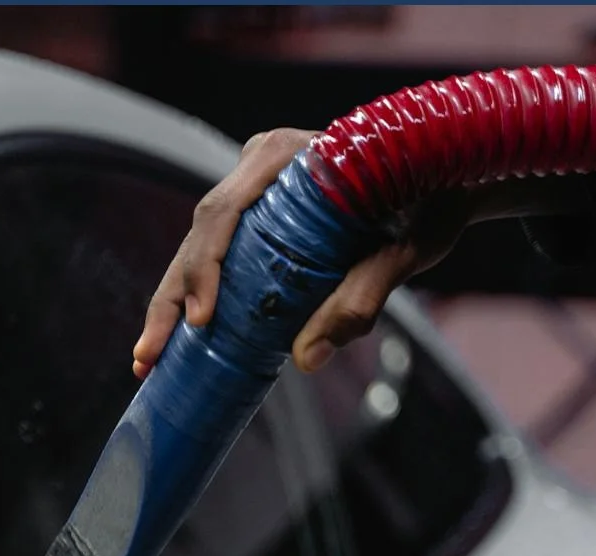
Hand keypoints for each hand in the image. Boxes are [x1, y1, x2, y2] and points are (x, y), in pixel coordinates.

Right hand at [132, 128, 484, 378]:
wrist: (447, 176)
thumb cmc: (429, 202)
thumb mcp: (403, 251)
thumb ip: (359, 297)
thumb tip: (306, 359)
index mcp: (286, 155)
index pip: (224, 211)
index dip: (203, 267)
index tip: (200, 318)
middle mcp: (260, 165)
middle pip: (200, 233)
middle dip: (171, 298)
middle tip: (149, 356)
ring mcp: (255, 189)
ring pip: (199, 247)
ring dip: (172, 303)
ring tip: (148, 360)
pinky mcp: (259, 217)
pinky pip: (217, 255)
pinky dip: (195, 297)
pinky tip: (175, 339)